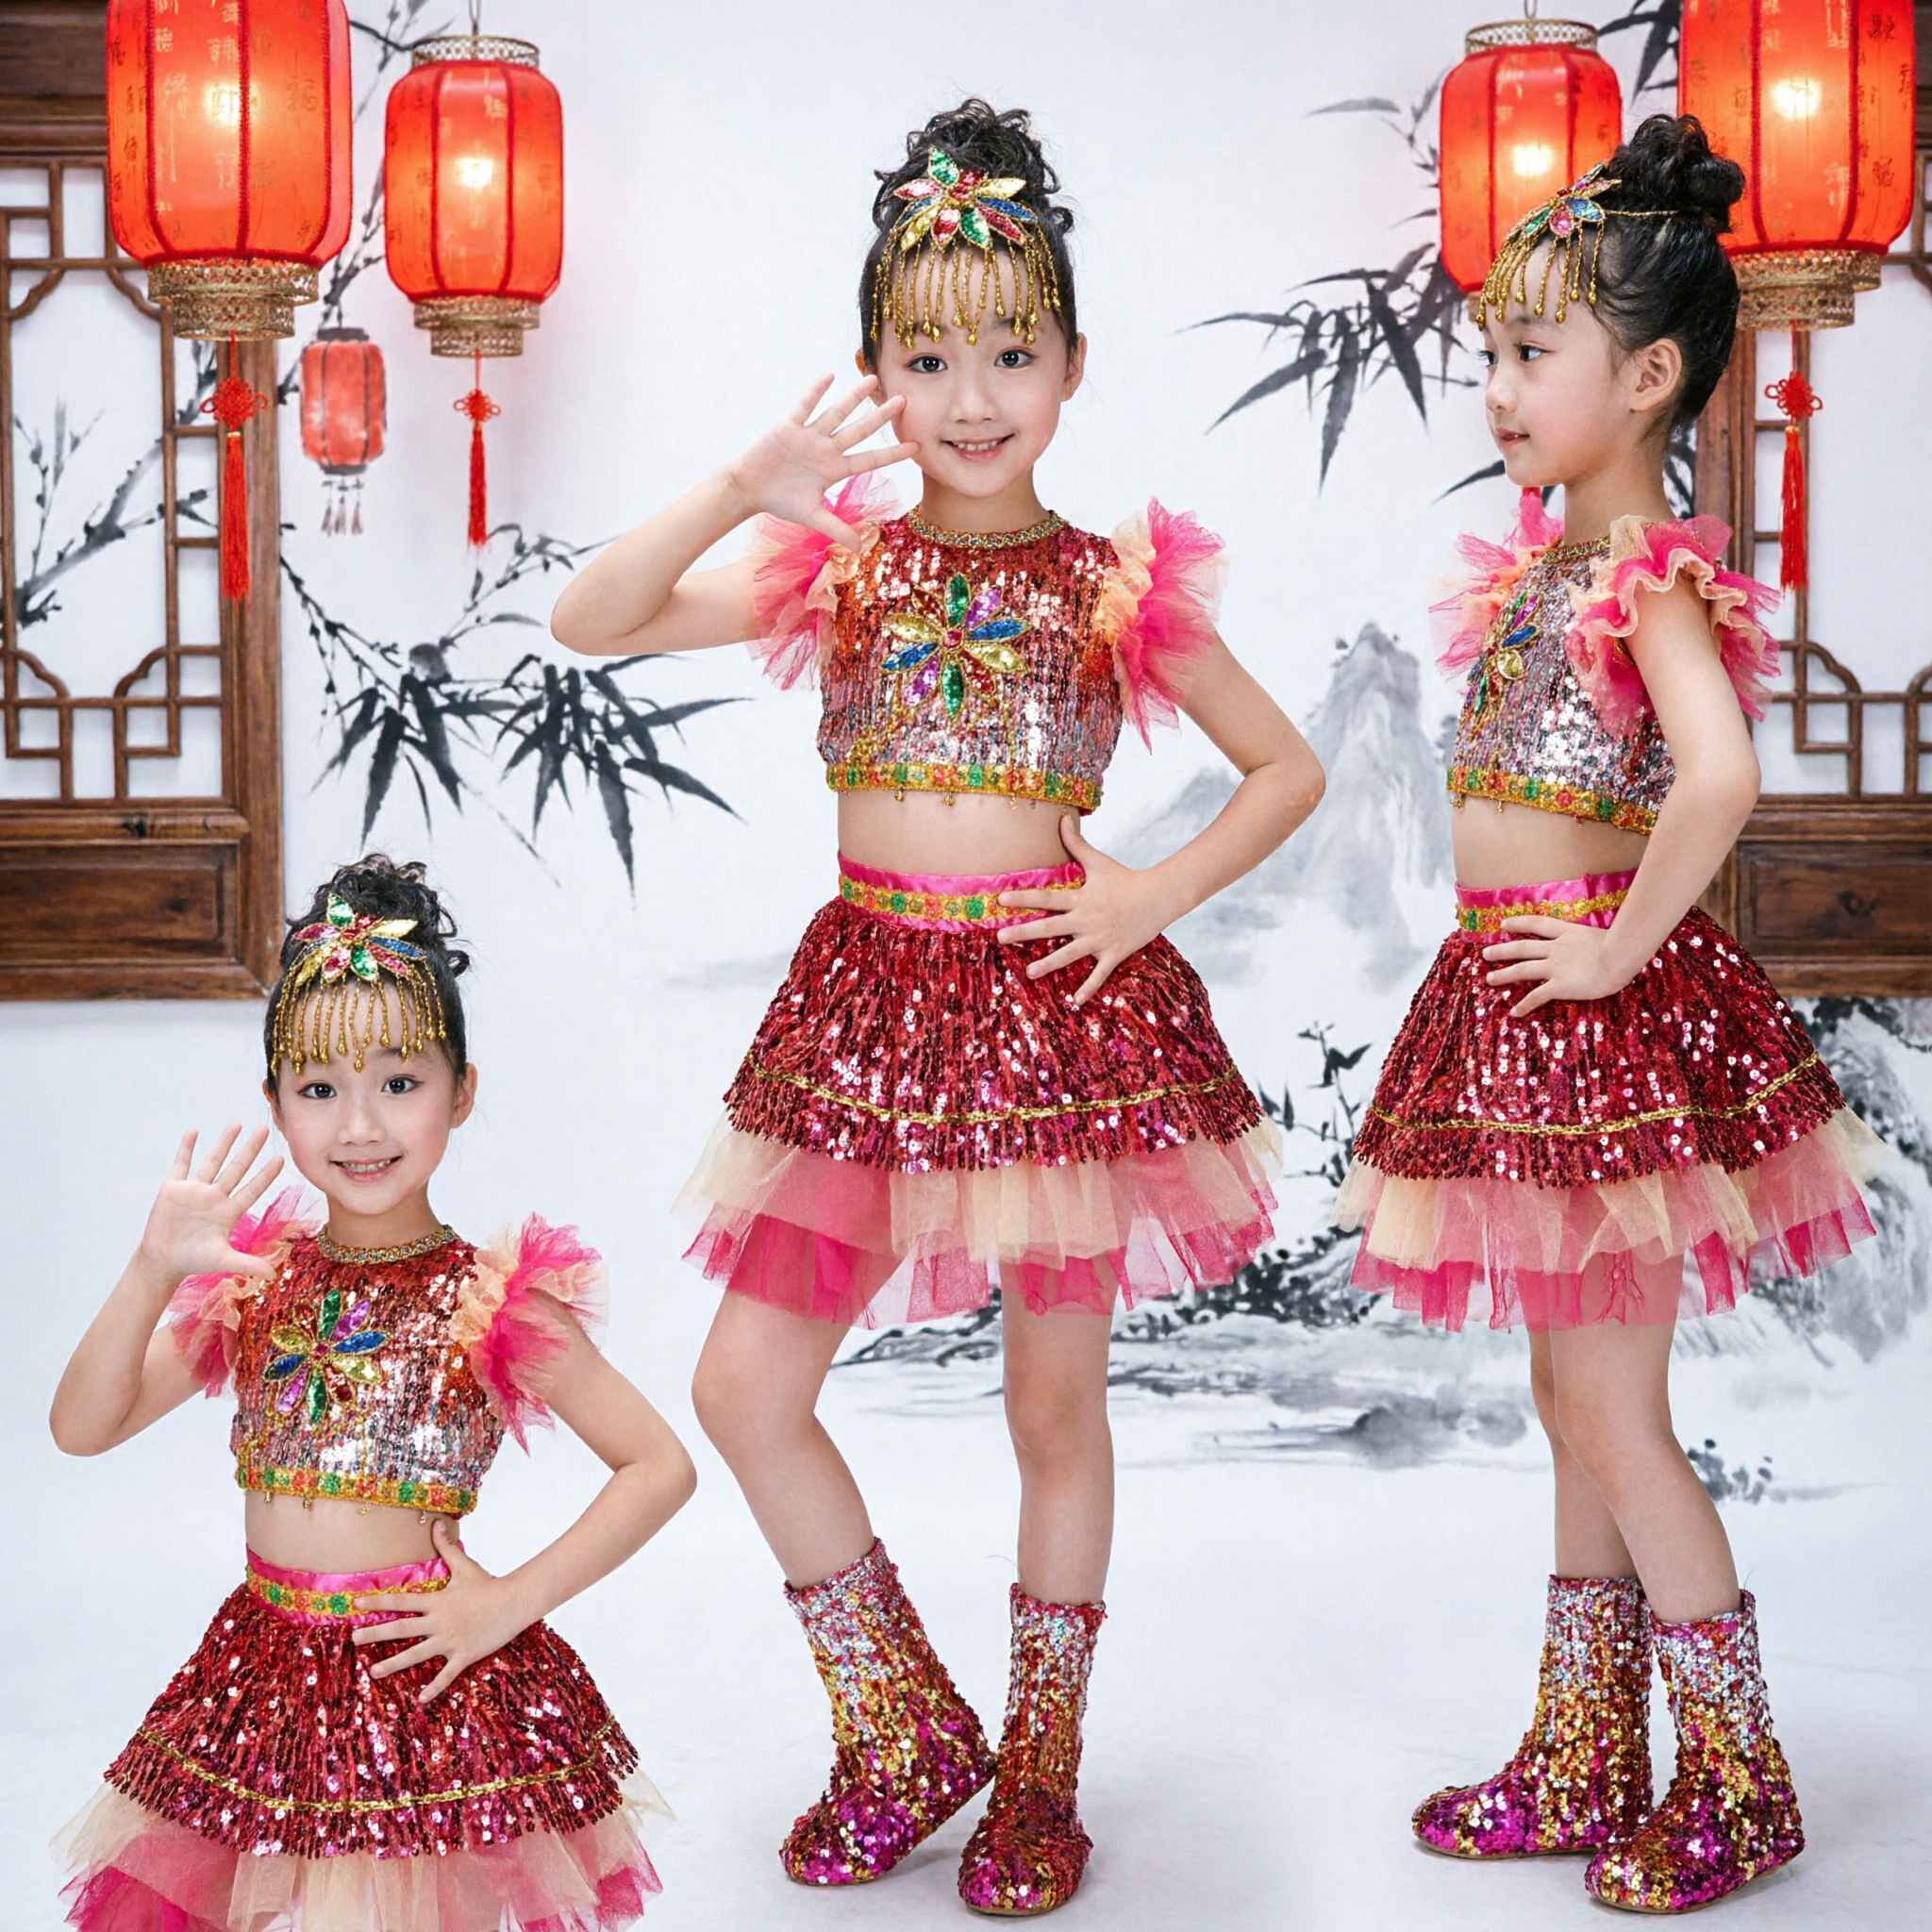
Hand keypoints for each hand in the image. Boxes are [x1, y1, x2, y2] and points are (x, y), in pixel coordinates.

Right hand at [136, 1125, 284, 1285]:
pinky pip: (181, 1164)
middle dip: (250, 1150)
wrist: (162, 1261)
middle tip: (264, 1129)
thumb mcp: (222, 1260)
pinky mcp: (173, 1189)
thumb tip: (274, 1274)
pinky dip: (186, 1148)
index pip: (252, 1189)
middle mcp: (215, 1197)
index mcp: (229, 1211)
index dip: (266, 1175)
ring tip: (237, 1124)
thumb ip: (247, 1263)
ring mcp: (195, 1191)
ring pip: (213, 1161)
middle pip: (237, 1168)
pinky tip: (194, 1131)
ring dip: (224, 1143)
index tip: (281, 1158)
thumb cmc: (193, 1260)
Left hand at [353, 1518, 537, 1702]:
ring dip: (393, 1664)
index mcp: (436, 1601)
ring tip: (373, 1672)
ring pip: (415, 1654)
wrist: (513, 1602)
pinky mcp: (464, 1655)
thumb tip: (436, 1525)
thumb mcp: (465, 1565)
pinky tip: (420, 1699)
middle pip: (400, 1629)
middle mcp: (438, 1622)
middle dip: (374, 1634)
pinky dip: (433, 1687)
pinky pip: (445, 1674)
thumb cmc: (488, 1584)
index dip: (377, 1603)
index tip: (355, 1605)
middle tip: (353, 1640)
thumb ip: (447, 1548)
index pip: (400, 1602)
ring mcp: (450, 1640)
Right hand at [723, 375, 916, 545]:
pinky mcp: (788, 427)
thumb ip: (836, 529)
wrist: (750, 489)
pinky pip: (804, 407)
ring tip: (873, 379)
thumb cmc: (780, 501)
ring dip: (853, 397)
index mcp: (835, 469)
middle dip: (881, 417)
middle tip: (904, 400)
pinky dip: (815, 392)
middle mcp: (826, 449)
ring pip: (836, 413)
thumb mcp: (812, 517)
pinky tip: (829, 376)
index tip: (916, 447)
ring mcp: (809, 436)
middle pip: (859, 430)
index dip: (892, 454)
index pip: (870, 459)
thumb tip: (860, 549)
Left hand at [995, 816, 1181, 1005]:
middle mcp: (1086, 919)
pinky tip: (1075, 1001)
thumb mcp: (1100, 862)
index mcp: (1080, 898)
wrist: (1159, 897)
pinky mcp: (1113, 953)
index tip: (1000, 900)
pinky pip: (1099, 974)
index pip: (1046, 898)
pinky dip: (1088, 988)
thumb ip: (1077, 845)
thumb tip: (1061, 820)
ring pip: (1069, 953)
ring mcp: (1099, 938)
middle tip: (1000, 937)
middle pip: (1049, 927)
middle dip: (1023, 932)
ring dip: (1049, 964)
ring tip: (1029, 973)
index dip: (1023, 898)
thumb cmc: (1126, 879)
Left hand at [1482, 916, 1636, 1017]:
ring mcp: (1555, 966)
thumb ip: (1597, 940)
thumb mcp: (1607, 936)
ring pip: (1522, 969)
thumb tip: (1605, 942)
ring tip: (1489, 979)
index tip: (1504, 924)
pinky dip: (1524, 1004)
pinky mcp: (1558, 985)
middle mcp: (1557, 948)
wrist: (1620, 955)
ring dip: (1504, 975)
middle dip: (1502, 950)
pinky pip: (1536, 996)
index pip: (1538, 924)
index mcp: (1569, 934)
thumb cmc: (1623, 947)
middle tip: (1485, 953)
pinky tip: (1514, 1011)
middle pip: (1522, 947)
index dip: (1519, 923)